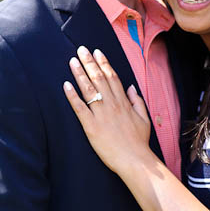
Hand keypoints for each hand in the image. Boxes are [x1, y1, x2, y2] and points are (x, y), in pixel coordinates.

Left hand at [62, 46, 151, 175]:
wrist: (135, 161)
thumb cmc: (139, 142)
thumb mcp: (144, 118)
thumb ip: (136, 101)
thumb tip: (130, 87)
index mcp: (123, 102)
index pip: (112, 77)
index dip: (103, 63)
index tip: (96, 51)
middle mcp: (112, 105)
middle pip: (99, 78)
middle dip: (89, 62)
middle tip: (81, 49)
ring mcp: (101, 115)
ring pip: (89, 89)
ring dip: (79, 73)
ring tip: (72, 61)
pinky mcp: (91, 126)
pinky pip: (79, 108)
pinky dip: (72, 95)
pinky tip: (65, 85)